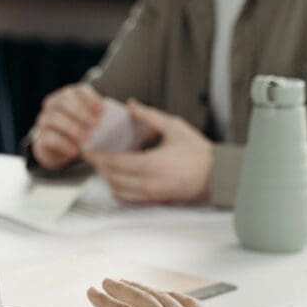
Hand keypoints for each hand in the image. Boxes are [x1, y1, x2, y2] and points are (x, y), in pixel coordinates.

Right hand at [30, 84, 103, 169]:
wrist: (61, 149)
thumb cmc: (81, 131)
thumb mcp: (91, 121)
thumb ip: (102, 116)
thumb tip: (125, 113)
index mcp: (69, 95)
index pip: (79, 91)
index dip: (91, 99)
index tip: (102, 111)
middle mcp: (54, 104)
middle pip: (64, 102)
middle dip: (81, 113)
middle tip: (95, 125)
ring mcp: (44, 120)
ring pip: (55, 118)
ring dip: (72, 129)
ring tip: (86, 139)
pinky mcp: (40, 137)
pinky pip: (50, 138)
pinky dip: (64, 144)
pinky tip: (75, 151)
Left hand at [83, 101, 212, 203]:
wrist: (218, 175)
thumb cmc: (199, 151)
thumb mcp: (174, 127)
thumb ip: (149, 117)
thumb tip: (132, 105)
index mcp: (151, 164)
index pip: (114, 163)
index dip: (97, 157)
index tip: (87, 150)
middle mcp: (148, 183)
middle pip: (111, 178)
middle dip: (99, 167)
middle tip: (92, 156)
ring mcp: (151, 194)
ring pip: (118, 191)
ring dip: (108, 179)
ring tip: (105, 165)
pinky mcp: (155, 200)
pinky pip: (129, 198)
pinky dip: (119, 188)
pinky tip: (119, 176)